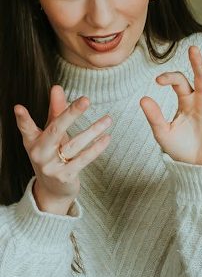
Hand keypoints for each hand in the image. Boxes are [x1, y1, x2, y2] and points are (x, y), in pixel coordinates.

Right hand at [13, 85, 110, 214]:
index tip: (19, 107)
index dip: (22, 119)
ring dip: (93, 130)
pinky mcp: (66, 176)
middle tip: (86, 99)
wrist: (53, 190)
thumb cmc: (53, 154)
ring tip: (108, 119)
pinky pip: (84, 159)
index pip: (26, 128)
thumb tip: (57, 87)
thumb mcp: (51, 134)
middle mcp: (39, 153)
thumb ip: (55, 111)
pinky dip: (96, 148)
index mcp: (32, 141)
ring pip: (75, 144)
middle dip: (71, 114)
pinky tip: (106, 137)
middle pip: (56, 130)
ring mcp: (52, 166)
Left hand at [140, 46, 201, 164]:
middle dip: (197, 62)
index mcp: (186, 100)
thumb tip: (143, 98)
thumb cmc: (180, 149)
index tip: (159, 81)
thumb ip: (154, 116)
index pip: (180, 81)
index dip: (170, 77)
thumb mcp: (163, 133)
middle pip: (201, 76)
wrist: (198, 167)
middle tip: (193, 48)